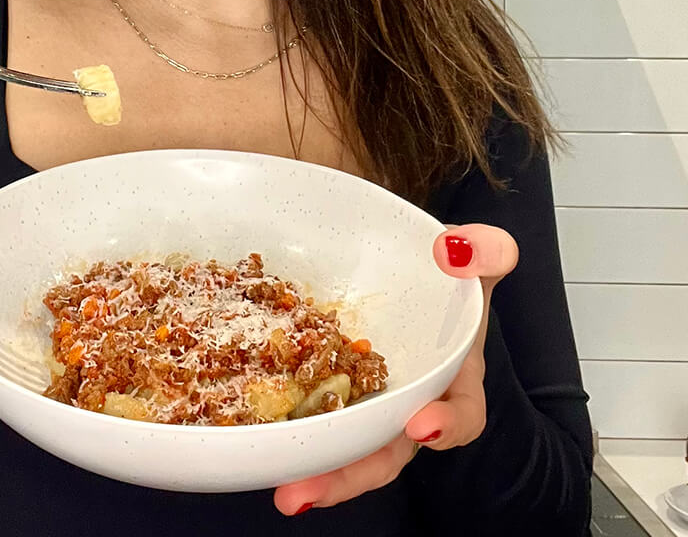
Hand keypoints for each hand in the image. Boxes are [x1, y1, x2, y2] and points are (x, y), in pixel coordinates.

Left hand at [273, 223, 518, 515]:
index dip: (447, 426)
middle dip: (350, 475)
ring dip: (314, 469)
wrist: (409, 268)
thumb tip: (457, 249)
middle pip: (386, 450)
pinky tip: (256, 436)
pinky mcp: (326, 385)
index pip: (461, 412)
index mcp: (453, 377)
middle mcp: (409, 400)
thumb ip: (486, 251)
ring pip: (344, 442)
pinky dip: (288, 427)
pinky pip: (310, 411)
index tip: (422, 425)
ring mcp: (365, 398)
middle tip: (304, 494)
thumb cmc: (446, 274)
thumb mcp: (475, 258)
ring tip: (281, 491)